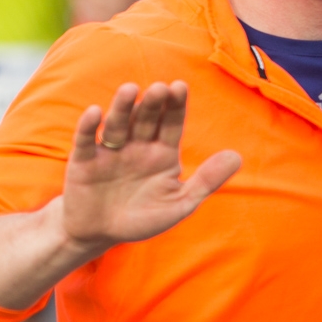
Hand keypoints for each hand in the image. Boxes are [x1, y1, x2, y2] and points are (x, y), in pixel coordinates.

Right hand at [61, 82, 241, 252]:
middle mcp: (136, 146)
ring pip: (117, 125)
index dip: (175, 106)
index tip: (180, 87)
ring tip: (130, 90)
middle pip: (146, 120)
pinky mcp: (84, 162)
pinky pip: (85, 142)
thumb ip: (207, 181)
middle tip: (160, 88)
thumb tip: (237, 156)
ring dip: (123, 108)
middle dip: (153, 104)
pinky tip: (95, 112)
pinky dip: (88, 127)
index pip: (171, 124)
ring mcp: (109, 152)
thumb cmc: (142, 218)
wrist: (99, 234)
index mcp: (161, 153)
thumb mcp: (180, 204)